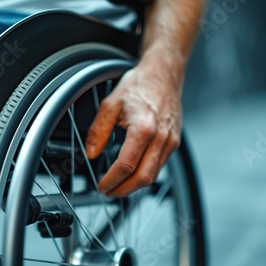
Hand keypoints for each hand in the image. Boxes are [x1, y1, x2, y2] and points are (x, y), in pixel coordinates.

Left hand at [85, 51, 184, 196]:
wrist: (164, 73)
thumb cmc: (139, 85)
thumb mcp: (110, 104)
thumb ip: (98, 131)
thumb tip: (90, 154)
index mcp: (143, 128)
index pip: (126, 165)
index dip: (111, 180)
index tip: (101, 185)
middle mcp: (161, 137)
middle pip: (143, 178)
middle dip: (123, 190)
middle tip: (108, 191)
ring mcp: (170, 141)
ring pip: (153, 176)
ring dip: (134, 185)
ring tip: (118, 185)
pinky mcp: (175, 142)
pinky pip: (160, 166)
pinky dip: (145, 174)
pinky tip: (133, 173)